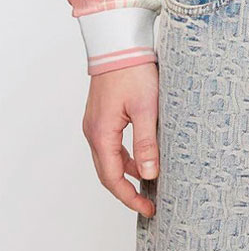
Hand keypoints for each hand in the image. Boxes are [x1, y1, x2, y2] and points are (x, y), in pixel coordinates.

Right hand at [83, 62, 159, 215]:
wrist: (120, 45)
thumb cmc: (133, 71)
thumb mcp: (147, 108)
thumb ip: (147, 142)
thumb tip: (149, 174)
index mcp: (102, 134)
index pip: (112, 178)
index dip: (129, 197)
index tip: (147, 208)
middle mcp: (94, 132)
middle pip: (108, 172)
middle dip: (128, 190)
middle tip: (149, 203)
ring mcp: (96, 124)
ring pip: (110, 159)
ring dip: (127, 173)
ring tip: (149, 183)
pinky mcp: (103, 115)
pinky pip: (112, 145)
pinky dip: (126, 156)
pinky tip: (143, 158)